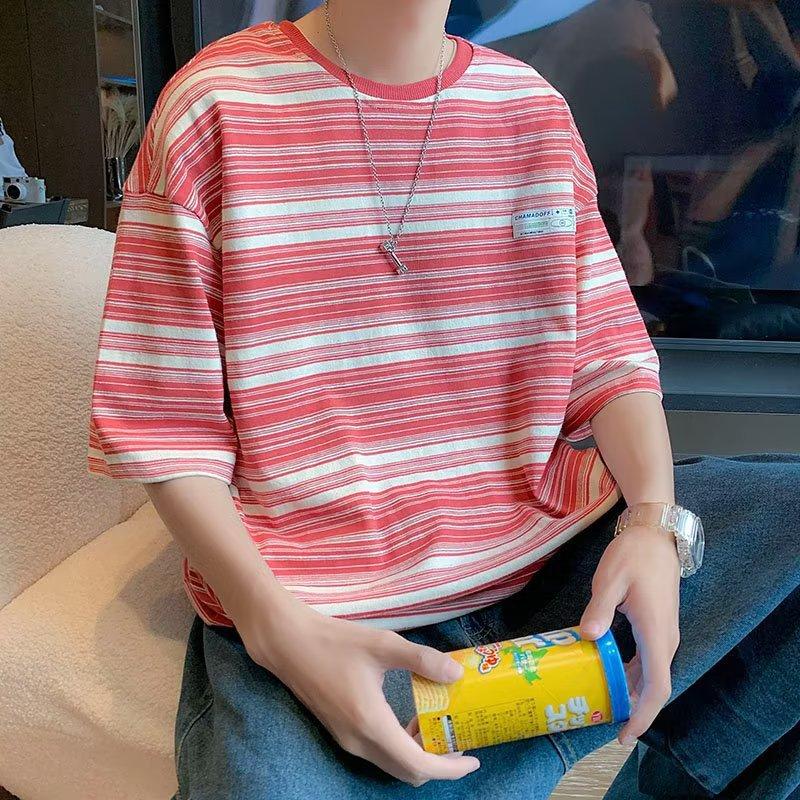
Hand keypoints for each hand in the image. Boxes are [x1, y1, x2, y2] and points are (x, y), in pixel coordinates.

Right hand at [235, 591, 480, 786]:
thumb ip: (422, 660)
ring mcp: (346, 740)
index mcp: (372, 724)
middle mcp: (358, 741)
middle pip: (406, 772)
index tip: (474, 760)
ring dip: (417, 753)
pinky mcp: (339, 731)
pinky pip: (377, 752)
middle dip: (438, 763)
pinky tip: (407, 716)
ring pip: (391, 764)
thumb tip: (456, 675)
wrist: (288, 643)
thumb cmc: (335, 641)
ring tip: (435, 723)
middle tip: (458, 740)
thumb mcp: (383, 644)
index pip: (419, 765)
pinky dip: (399, 744)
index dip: (450, 768)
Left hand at [579, 524, 680, 744]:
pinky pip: (649, 660)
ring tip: (606, 703)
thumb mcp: (610, 580)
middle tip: (605, 723)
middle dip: (634, 709)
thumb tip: (588, 636)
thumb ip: (600, 609)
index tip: (626, 734)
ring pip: (652, 674)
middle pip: (655, 686)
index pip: (657, 687)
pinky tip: (613, 674)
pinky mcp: (658, 626)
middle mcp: (666, 639)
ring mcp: (664, 633)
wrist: (655, 534)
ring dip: (633, 692)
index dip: (643, 715)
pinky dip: (633, 673)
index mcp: (656, 632)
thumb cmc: (633, 556)